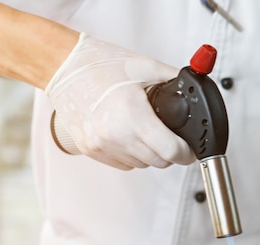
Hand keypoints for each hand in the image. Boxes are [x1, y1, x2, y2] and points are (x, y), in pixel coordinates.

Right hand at [46, 33, 195, 169]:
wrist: (62, 67)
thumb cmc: (99, 64)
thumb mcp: (145, 66)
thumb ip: (174, 79)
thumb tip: (196, 88)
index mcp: (132, 114)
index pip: (170, 151)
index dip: (186, 153)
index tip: (190, 150)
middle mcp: (115, 134)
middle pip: (158, 162)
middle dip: (170, 153)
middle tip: (171, 138)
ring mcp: (100, 145)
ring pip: (141, 164)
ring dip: (149, 154)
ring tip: (144, 130)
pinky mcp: (90, 150)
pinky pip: (123, 163)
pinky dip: (131, 154)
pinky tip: (127, 134)